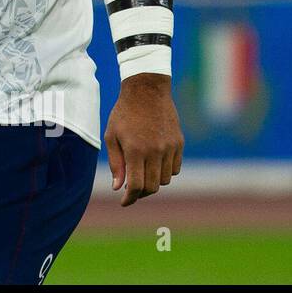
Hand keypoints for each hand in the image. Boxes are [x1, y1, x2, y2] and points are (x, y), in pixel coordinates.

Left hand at [105, 73, 183, 206]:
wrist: (147, 90)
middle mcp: (155, 151)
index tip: (124, 202)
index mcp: (135, 150)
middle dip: (141, 193)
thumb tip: (118, 187)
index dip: (130, 198)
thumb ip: (116, 163)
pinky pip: (175, 168)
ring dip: (153, 182)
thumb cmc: (124, 113)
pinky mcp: (179, 143)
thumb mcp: (112, 136)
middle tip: (132, 190)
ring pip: (165, 180)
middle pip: (152, 187)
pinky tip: (155, 163)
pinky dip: (165, 171)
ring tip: (142, 173)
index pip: (137, 186)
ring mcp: (170, 148)